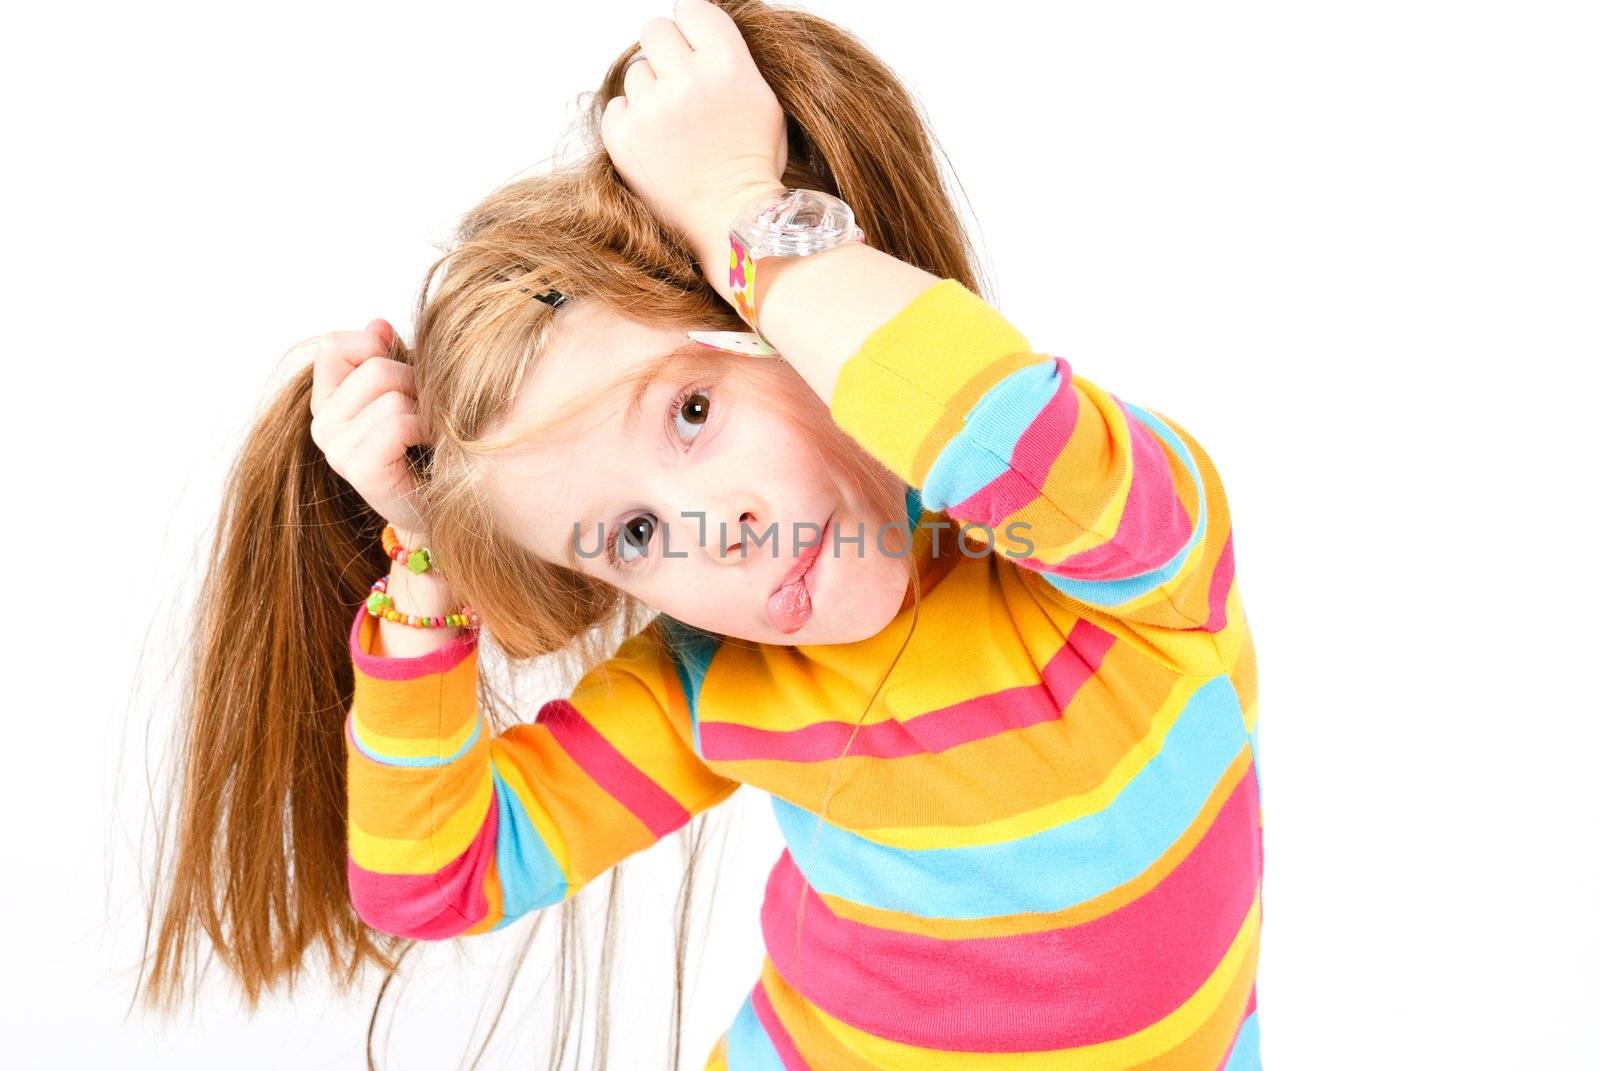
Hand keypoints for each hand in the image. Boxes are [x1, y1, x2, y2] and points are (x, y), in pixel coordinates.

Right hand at [307, 318, 429, 534]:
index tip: (402, 371)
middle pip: (374, 367)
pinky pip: (398, 423)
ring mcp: (335, 449)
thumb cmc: (425, 446)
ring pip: (390, 393)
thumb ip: (389, 356)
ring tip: (427, 431)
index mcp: (328, 400)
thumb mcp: (407, 391)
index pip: (335, 344)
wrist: (437, 508)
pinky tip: (429, 444)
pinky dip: (424, 428)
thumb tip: (378, 324)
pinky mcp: (358, 469)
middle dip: (413, 381)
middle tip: (425, 410)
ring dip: (423, 408)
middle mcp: (323, 423)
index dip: (375, 347)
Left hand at [600, 0, 787, 272]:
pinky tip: (658, 145)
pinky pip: (617, 105)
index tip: (693, 50)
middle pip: (655, 30)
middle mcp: (689, 81)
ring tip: (675, 128)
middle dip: (666, 54)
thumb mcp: (763, 100)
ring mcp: (652, 109)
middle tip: (679, 86)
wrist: (731, 222)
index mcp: (728, 65)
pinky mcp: (624, 136)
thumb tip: (697, 35)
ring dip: (651, 92)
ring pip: (636, 72)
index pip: (691, 9)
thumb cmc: (750, 165)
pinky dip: (632, 122)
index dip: (691, 29)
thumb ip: (731, 59)